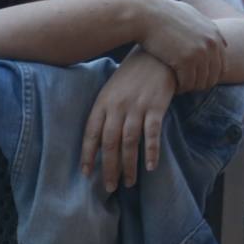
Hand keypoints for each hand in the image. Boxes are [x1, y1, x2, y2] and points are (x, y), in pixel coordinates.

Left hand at [80, 49, 177, 191]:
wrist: (156, 55)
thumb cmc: (132, 76)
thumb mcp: (111, 90)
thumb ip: (105, 112)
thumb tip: (100, 140)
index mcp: (103, 102)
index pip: (91, 132)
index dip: (88, 154)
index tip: (87, 173)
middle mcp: (117, 106)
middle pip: (110, 142)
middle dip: (109, 167)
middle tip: (110, 187)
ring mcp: (137, 107)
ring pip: (129, 142)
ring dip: (129, 165)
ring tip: (129, 183)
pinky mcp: (156, 106)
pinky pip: (152, 133)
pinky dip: (151, 151)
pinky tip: (151, 166)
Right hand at [138, 0, 227, 92]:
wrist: (145, 14)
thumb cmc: (163, 14)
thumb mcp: (190, 15)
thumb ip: (208, 29)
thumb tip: (224, 42)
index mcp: (214, 34)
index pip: (222, 66)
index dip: (209, 76)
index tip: (195, 77)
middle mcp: (210, 43)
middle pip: (213, 76)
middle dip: (200, 84)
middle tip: (186, 84)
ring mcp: (199, 52)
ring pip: (200, 82)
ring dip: (190, 87)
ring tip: (179, 85)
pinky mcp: (185, 60)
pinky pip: (187, 83)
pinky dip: (180, 88)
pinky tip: (173, 86)